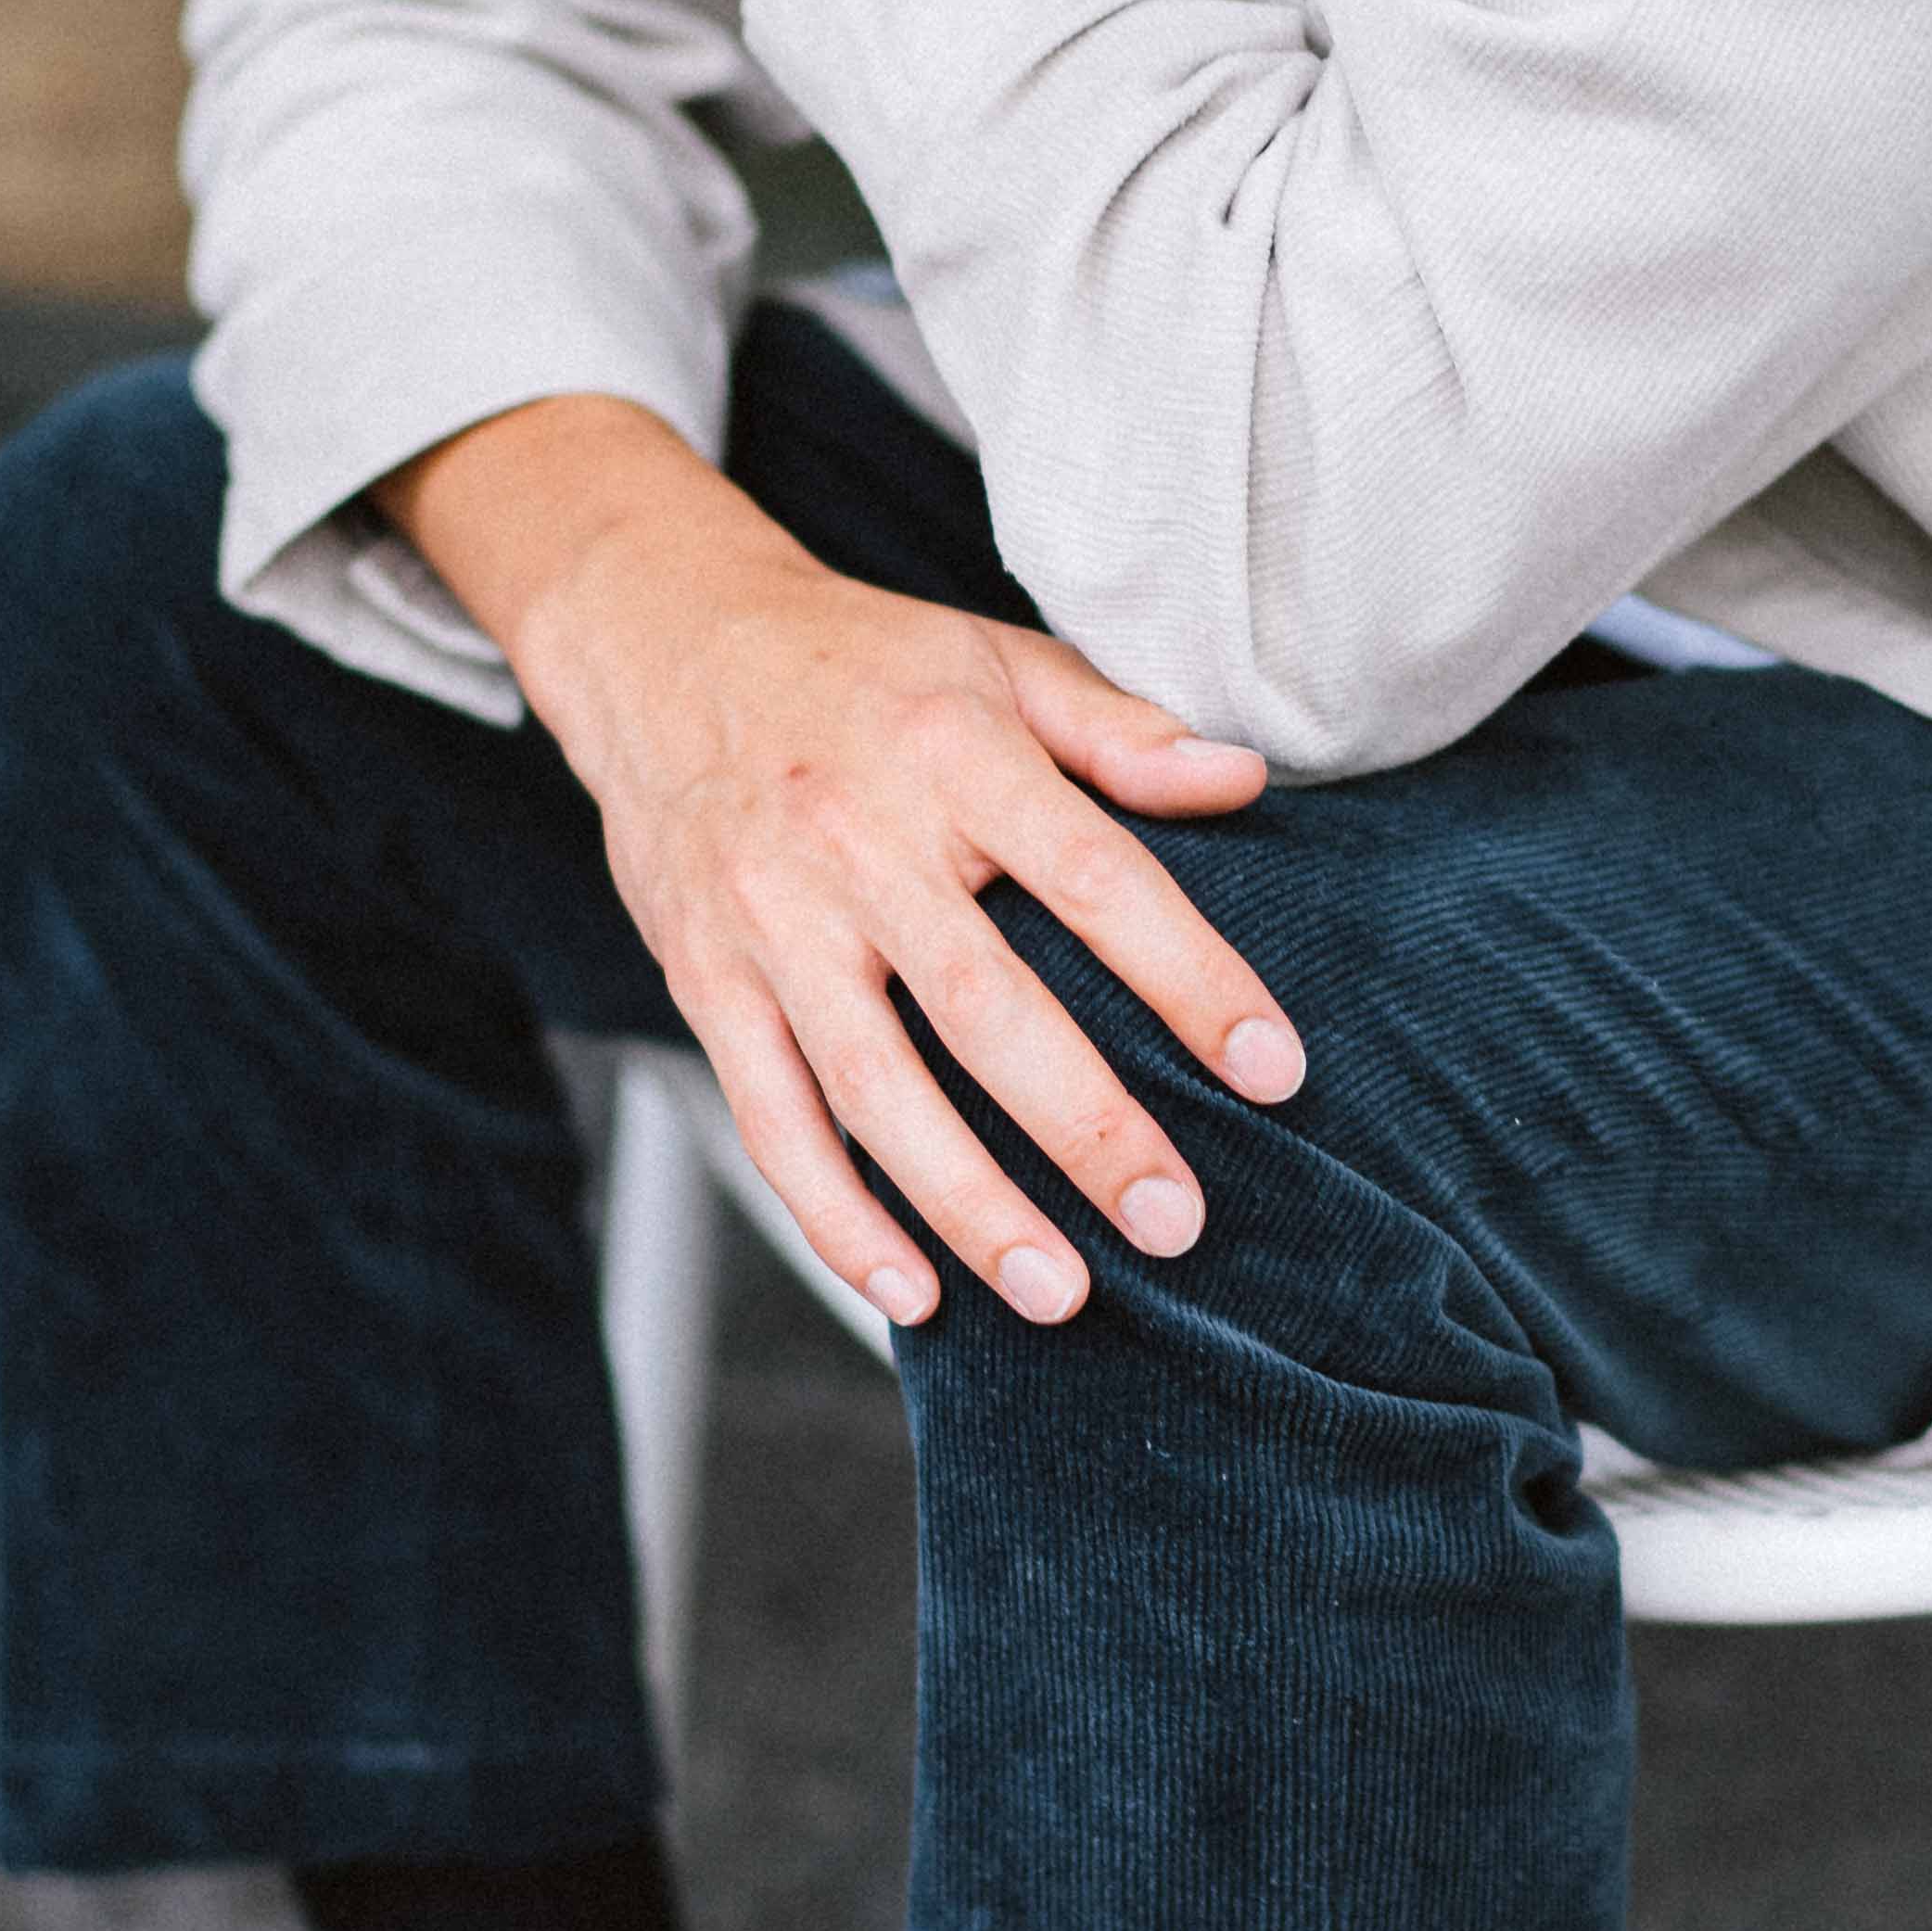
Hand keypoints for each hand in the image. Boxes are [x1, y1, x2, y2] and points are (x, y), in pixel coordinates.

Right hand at [389, 402, 1306, 1328]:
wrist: (660, 636)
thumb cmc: (858, 663)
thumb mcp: (997, 662)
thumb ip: (1120, 731)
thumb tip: (1243, 779)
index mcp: (954, 754)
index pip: (1095, 876)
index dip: (1190, 977)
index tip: (1271, 1067)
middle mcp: (855, 842)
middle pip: (986, 1008)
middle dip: (1087, 1127)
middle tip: (1173, 1221)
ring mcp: (771, 922)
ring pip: (873, 1090)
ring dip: (967, 1204)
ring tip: (1060, 1293)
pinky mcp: (706, 981)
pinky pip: (772, 1119)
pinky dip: (836, 1214)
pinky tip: (910, 1288)